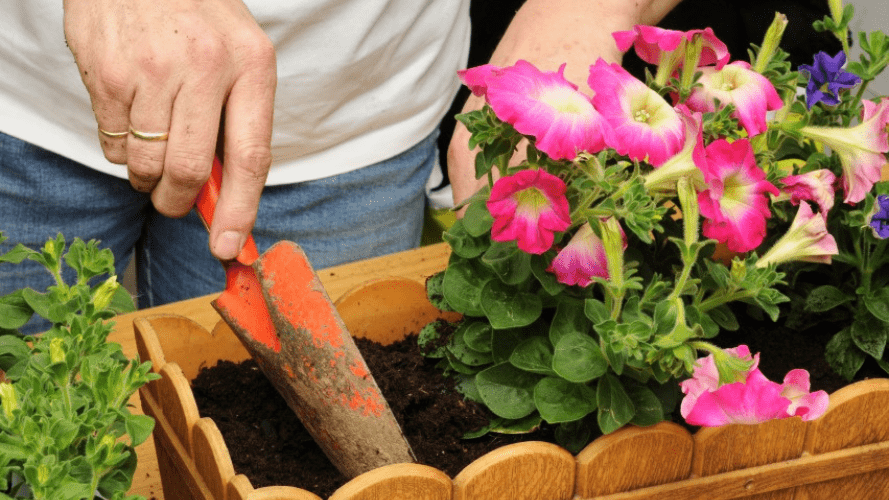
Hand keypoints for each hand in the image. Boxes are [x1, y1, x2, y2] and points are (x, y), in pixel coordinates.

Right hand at [63, 0, 276, 259]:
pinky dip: (122, 147)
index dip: (239, 210)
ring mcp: (151, 68)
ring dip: (146, 177)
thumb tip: (224, 196)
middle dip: (178, 201)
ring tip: (152, 146)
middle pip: (189, 170)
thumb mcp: (237, 56)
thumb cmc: (196, 17)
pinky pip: (113, 144)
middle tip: (172, 202)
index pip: (251, 157)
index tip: (227, 247)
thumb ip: (236, 121)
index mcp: (251, 64)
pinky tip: (131, 112)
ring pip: (145, 164)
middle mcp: (204, 65)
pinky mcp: (106, 71)